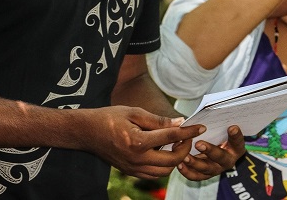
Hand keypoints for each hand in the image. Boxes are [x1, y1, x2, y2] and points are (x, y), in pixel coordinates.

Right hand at [78, 106, 203, 178]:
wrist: (86, 132)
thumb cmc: (109, 117)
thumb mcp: (133, 112)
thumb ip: (157, 120)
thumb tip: (180, 122)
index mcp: (138, 141)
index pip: (171, 137)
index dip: (188, 132)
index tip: (200, 127)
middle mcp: (137, 158)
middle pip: (172, 160)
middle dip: (185, 149)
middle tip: (187, 137)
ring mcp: (133, 168)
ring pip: (164, 172)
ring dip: (175, 160)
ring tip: (176, 145)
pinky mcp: (130, 172)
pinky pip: (153, 175)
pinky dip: (163, 166)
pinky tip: (163, 153)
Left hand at [177, 126, 244, 180]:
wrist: (209, 144)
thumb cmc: (214, 133)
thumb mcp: (217, 127)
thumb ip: (215, 122)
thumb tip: (210, 111)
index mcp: (235, 147)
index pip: (238, 142)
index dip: (236, 136)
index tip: (232, 127)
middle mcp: (227, 159)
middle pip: (221, 157)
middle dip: (210, 150)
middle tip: (199, 144)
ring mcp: (216, 168)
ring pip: (207, 168)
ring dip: (195, 163)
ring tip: (185, 156)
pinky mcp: (205, 175)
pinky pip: (196, 176)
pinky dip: (187, 171)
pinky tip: (180, 164)